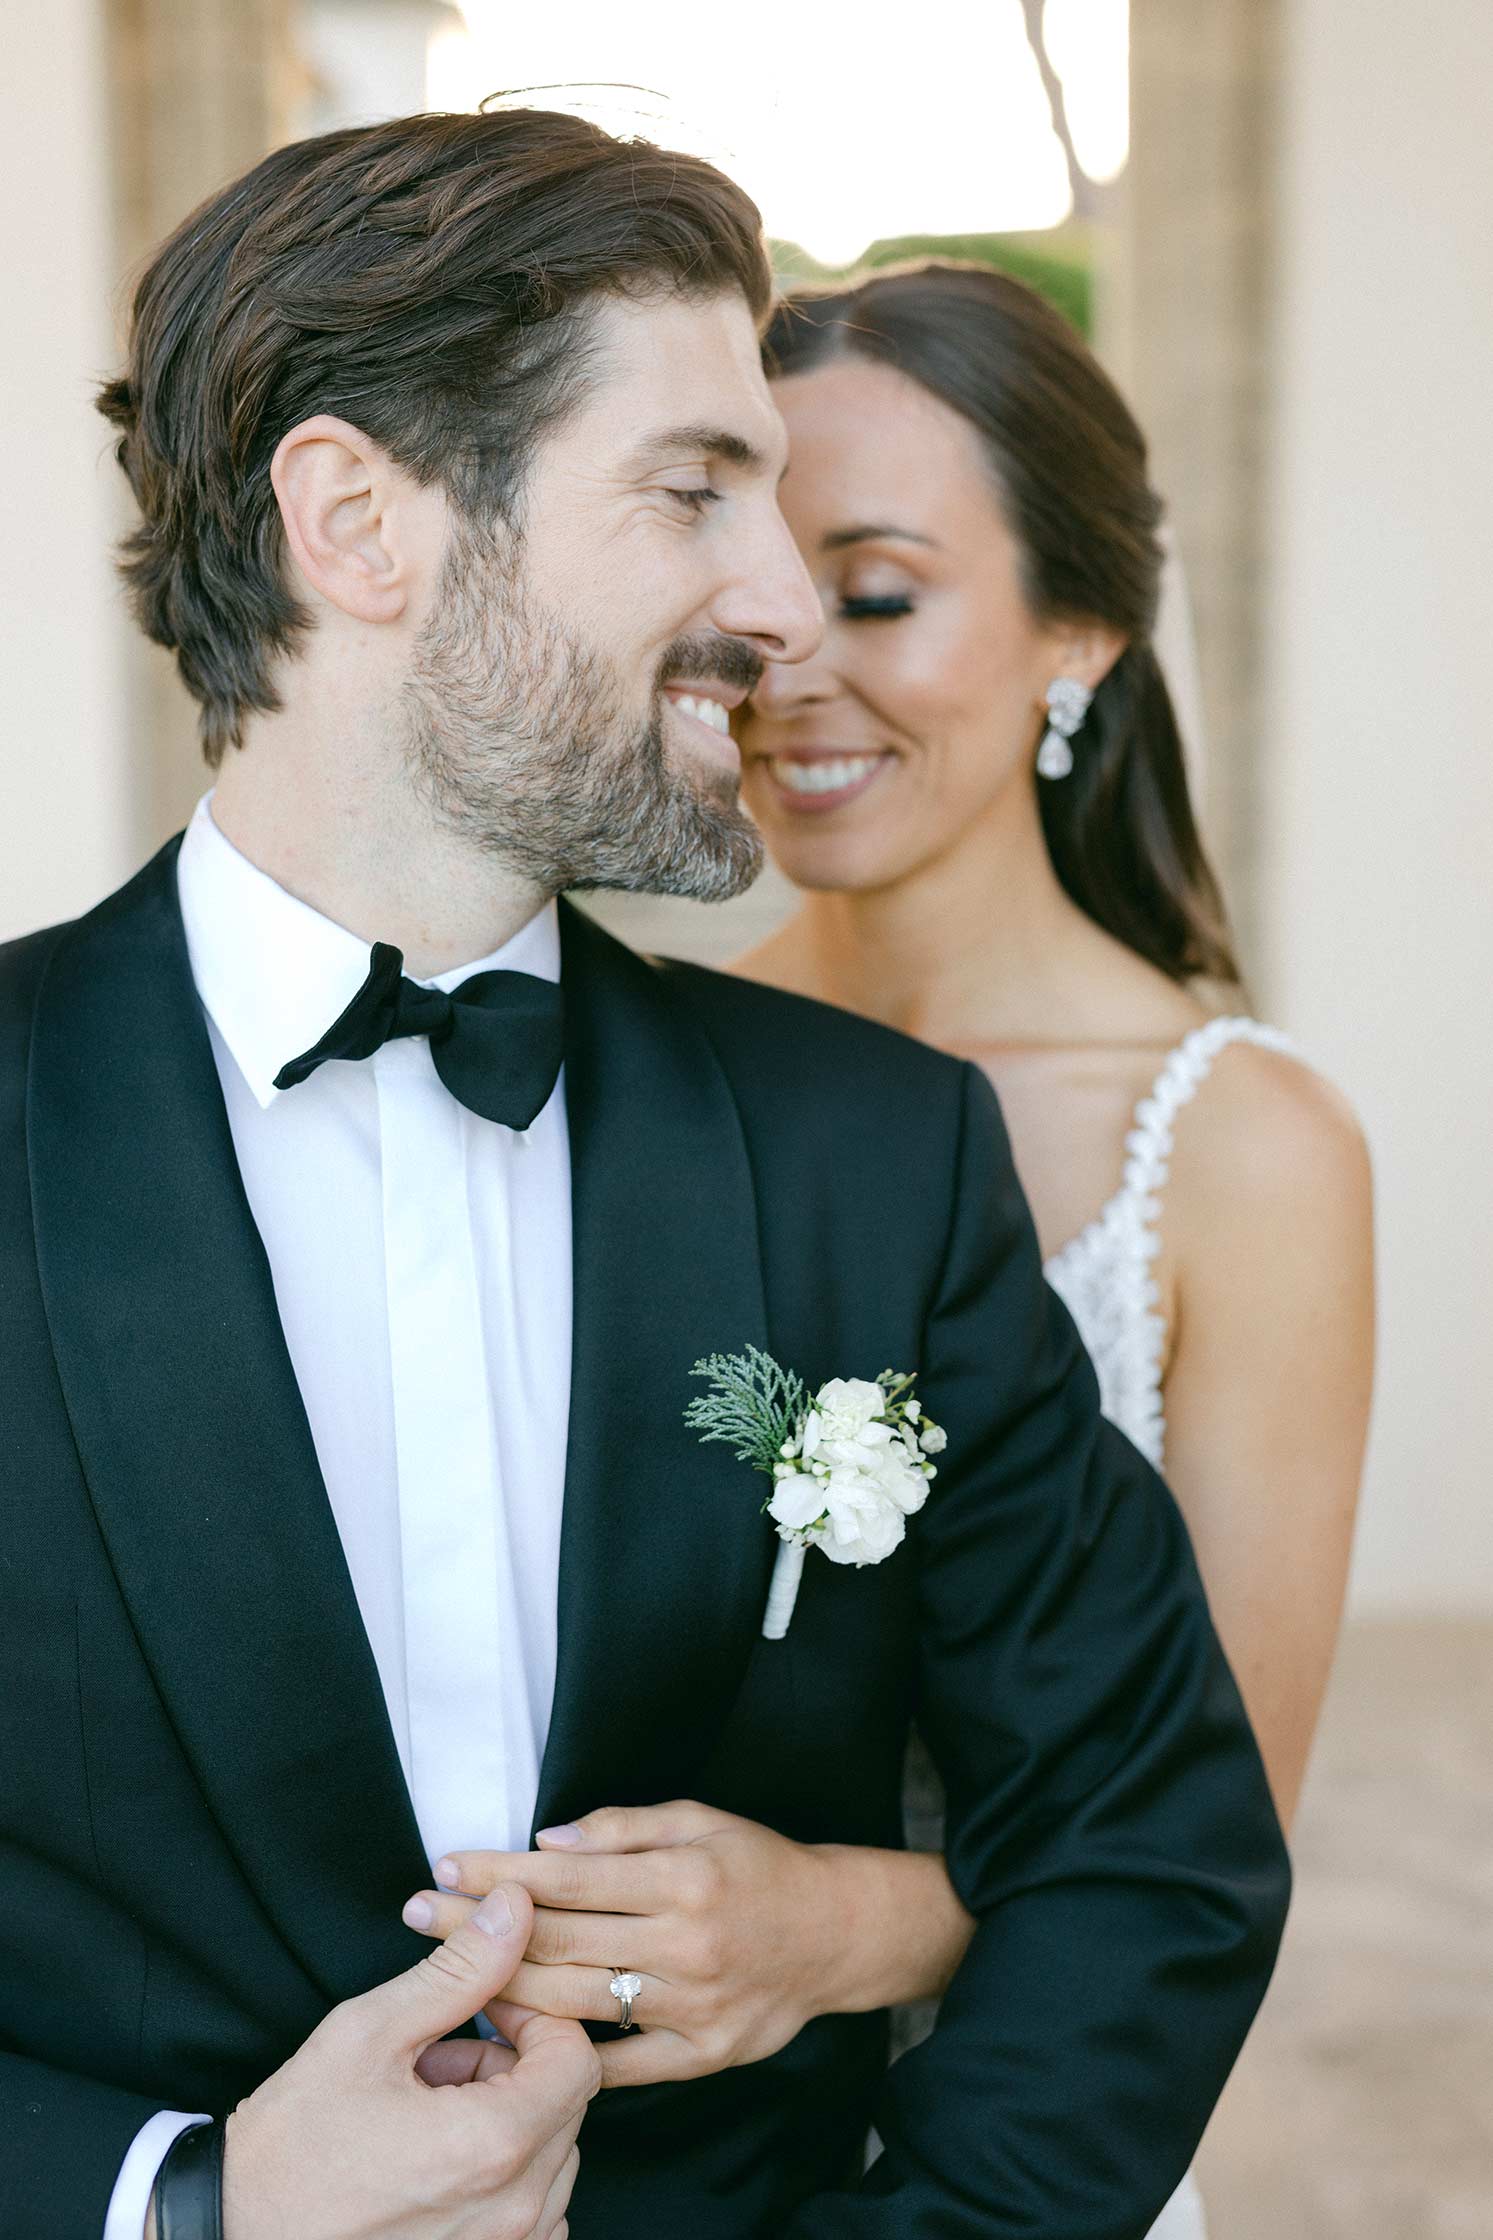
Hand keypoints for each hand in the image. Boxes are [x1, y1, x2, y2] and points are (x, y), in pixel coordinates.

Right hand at [215, 1883, 599, 2238]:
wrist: (236, 2231)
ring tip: (430, 2108)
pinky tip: (438, 2162)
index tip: (489, 2010)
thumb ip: (460, 1969)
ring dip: (508, 2118)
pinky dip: (502, 2176)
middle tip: (442, 2056)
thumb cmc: (292, 2145)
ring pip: (552, 2157)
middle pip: (567, 2106)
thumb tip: (515, 1908)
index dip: (537, 2017)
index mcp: (493, 2145)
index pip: (576, 2058)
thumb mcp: (369, 2034)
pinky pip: (534, 2210)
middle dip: (516, 2065)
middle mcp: (515, 2209)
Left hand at [402, 1803, 843, 2086]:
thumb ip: (620, 1829)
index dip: (498, 1874)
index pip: (568, 1878)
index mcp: (683, 1877)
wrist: (834, 1933)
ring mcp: (694, 2009)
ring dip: (503, 1989)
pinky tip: (514, 2031)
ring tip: (448, 1975)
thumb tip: (545, 1843)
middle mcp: (686, 1945)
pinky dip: (563, 2049)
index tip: (444, 1867)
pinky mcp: (702, 2057)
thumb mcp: (698, 1819)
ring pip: (575, 2005)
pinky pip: (618, 2064)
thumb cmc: (758, 1866)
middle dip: (477, 1930)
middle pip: (558, 1942)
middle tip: (417, 1915)